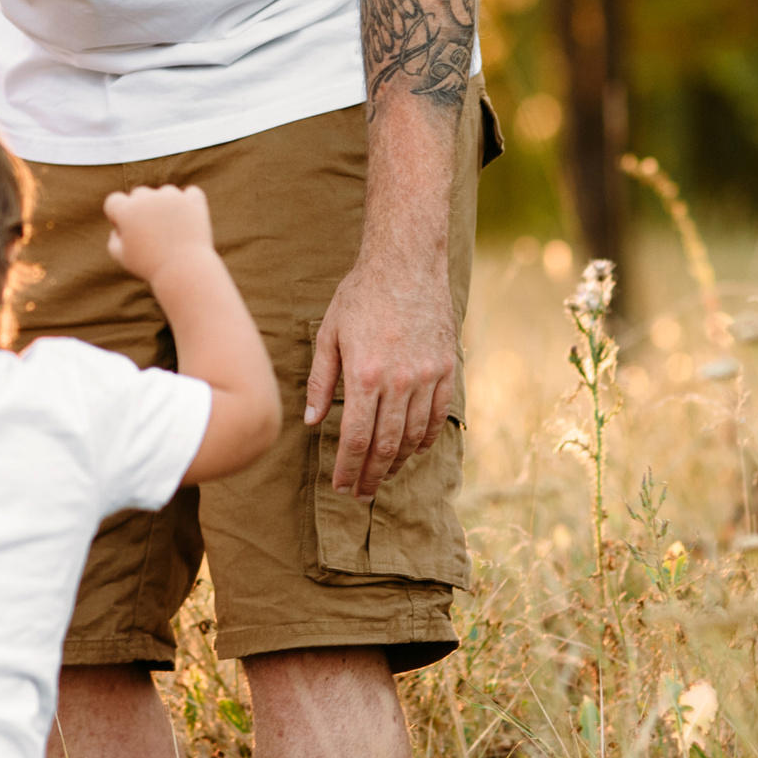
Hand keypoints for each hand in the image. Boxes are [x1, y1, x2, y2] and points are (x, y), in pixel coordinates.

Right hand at [103, 185, 217, 283]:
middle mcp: (148, 198)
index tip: (127, 232)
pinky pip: (190, 193)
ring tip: (171, 232)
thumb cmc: (149, 267)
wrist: (183, 271)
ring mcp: (172, 197)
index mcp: (127, 210)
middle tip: (151, 234)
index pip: (114, 201)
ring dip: (165, 206)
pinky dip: (189, 204)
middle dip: (141, 210)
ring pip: (164, 193)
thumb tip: (119, 229)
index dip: (117, 216)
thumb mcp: (123, 258)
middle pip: (139, 194)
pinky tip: (187, 220)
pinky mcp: (194, 201)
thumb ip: (114, 242)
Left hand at [305, 263, 457, 497]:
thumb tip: (311, 421)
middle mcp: (400, 381)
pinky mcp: (446, 368)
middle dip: (371, 476)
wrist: (406, 263)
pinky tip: (412, 450)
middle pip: (387, 446)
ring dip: (398, 463)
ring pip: (414, 436)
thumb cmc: (360, 295)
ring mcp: (427, 376)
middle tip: (360, 494)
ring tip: (382, 476)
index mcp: (365, 374)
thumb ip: (322, 381)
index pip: (357, 438)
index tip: (341, 486)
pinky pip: (437, 416)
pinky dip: (424, 439)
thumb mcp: (329, 334)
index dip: (348, 468)